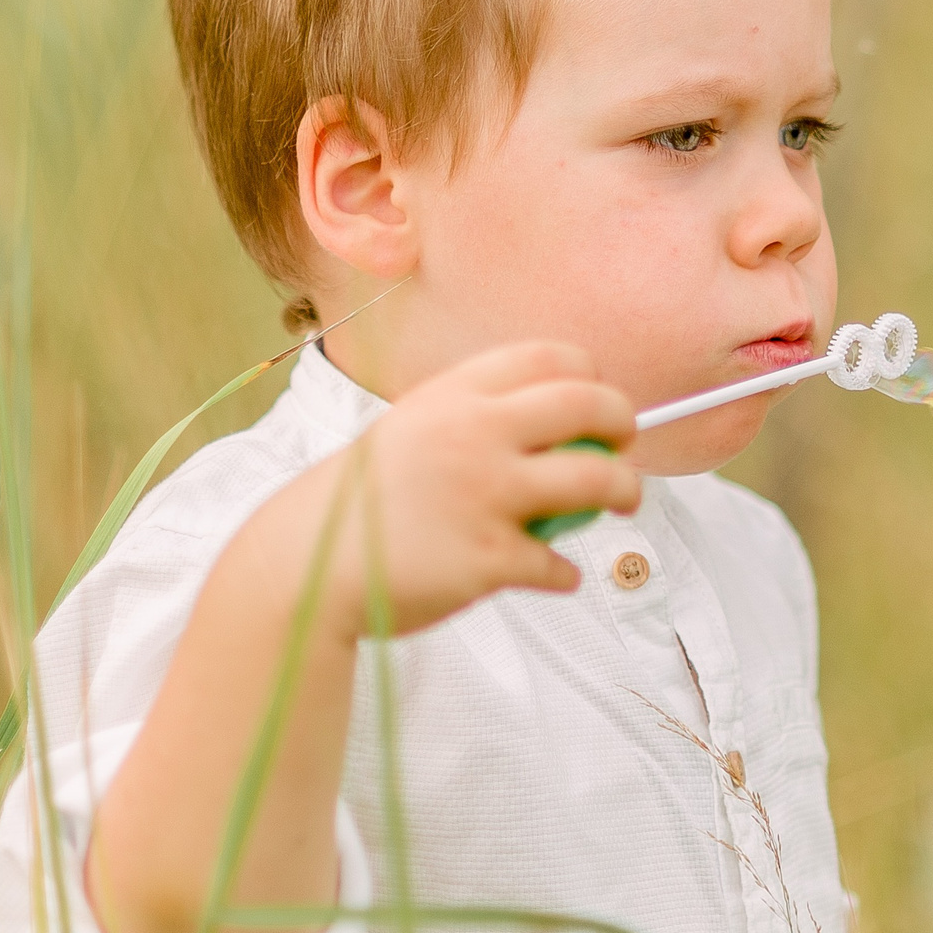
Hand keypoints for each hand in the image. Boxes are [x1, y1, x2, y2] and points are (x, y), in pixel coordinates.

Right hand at [276, 342, 643, 638]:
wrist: (306, 563)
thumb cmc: (365, 502)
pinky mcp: (488, 557)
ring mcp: (485, 494)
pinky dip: (563, 573)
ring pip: (597, 480)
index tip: (595, 400)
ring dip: (625, 492)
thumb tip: (545, 430)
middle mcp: (475, 433)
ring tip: (624, 503)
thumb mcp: (410, 433)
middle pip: (587, 405)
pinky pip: (557, 562)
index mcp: (453, 396)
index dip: (588, 375)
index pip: (548, 357)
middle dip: (624, 421)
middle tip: (626, 444)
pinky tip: (555, 575)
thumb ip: (470, 423)